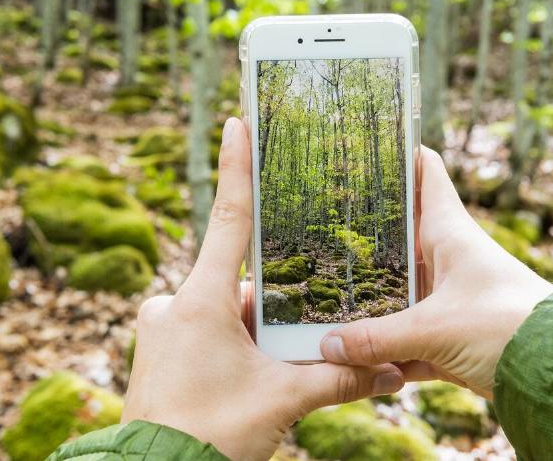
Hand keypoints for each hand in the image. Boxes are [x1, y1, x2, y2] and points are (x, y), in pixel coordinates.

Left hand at [121, 118, 404, 460]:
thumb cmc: (209, 434)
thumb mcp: (281, 401)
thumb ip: (337, 378)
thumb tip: (392, 371)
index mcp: (200, 301)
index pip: (227, 219)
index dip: (235, 168)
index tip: (237, 122)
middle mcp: (174, 305)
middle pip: (239, 281)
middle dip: (274, 300)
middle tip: (303, 324)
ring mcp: (162, 328)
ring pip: (225, 312)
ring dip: (256, 330)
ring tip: (278, 367)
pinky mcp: (159, 351)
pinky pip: (206, 332)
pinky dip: (235, 344)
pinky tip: (254, 374)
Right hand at [320, 147, 552, 398]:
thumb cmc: (508, 326)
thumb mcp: (435, 329)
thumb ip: (377, 338)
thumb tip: (328, 346)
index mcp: (449, 232)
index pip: (424, 172)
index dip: (399, 153)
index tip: (364, 142)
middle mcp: (446, 258)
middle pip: (396, 235)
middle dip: (360, 236)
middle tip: (316, 226)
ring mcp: (446, 297)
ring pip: (396, 291)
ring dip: (367, 301)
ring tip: (322, 297)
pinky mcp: (449, 335)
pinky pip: (404, 338)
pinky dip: (383, 349)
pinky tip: (351, 358)